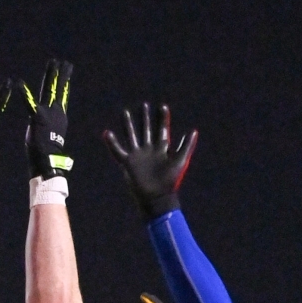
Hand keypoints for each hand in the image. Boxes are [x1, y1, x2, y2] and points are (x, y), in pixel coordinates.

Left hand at [24, 59, 73, 180]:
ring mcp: (47, 113)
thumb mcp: (53, 137)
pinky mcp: (37, 117)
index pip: (62, 95)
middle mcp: (56, 111)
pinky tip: (19, 83)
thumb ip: (54, 127)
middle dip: (61, 74)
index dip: (64, 83)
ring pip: (49, 89)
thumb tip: (57, 126)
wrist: (49, 160)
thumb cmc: (49, 154)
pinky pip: (29, 103)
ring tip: (54, 62)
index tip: (67, 72)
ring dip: (51, 75)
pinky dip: (24, 93)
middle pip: (58, 89)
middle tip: (64, 62)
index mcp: (59, 115)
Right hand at [103, 103, 197, 219]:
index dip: (163, 118)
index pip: (162, 129)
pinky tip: (107, 133)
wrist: (157, 197)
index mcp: (162, 149)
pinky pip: (118, 151)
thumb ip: (187, 146)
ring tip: (126, 112)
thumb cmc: (171, 181)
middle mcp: (149, 150)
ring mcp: (138, 155)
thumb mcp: (181, 161)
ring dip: (129, 124)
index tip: (163, 106)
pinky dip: (112, 143)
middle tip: (145, 105)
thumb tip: (194, 130)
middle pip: (146, 129)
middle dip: (146, 118)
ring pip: (132, 135)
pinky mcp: (128, 163)